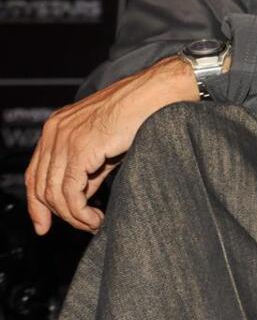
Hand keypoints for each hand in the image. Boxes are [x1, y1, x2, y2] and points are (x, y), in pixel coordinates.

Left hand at [25, 56, 197, 234]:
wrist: (159, 93)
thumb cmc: (140, 112)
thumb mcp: (106, 144)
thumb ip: (88, 169)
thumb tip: (80, 197)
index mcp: (57, 127)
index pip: (34, 174)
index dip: (36, 204)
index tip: (44, 226)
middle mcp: (55, 131)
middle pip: (40, 186)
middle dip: (57, 214)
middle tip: (84, 226)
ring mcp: (65, 138)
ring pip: (54, 193)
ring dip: (73, 216)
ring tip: (94, 223)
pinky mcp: (81, 148)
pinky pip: (71, 191)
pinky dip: (80, 212)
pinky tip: (97, 218)